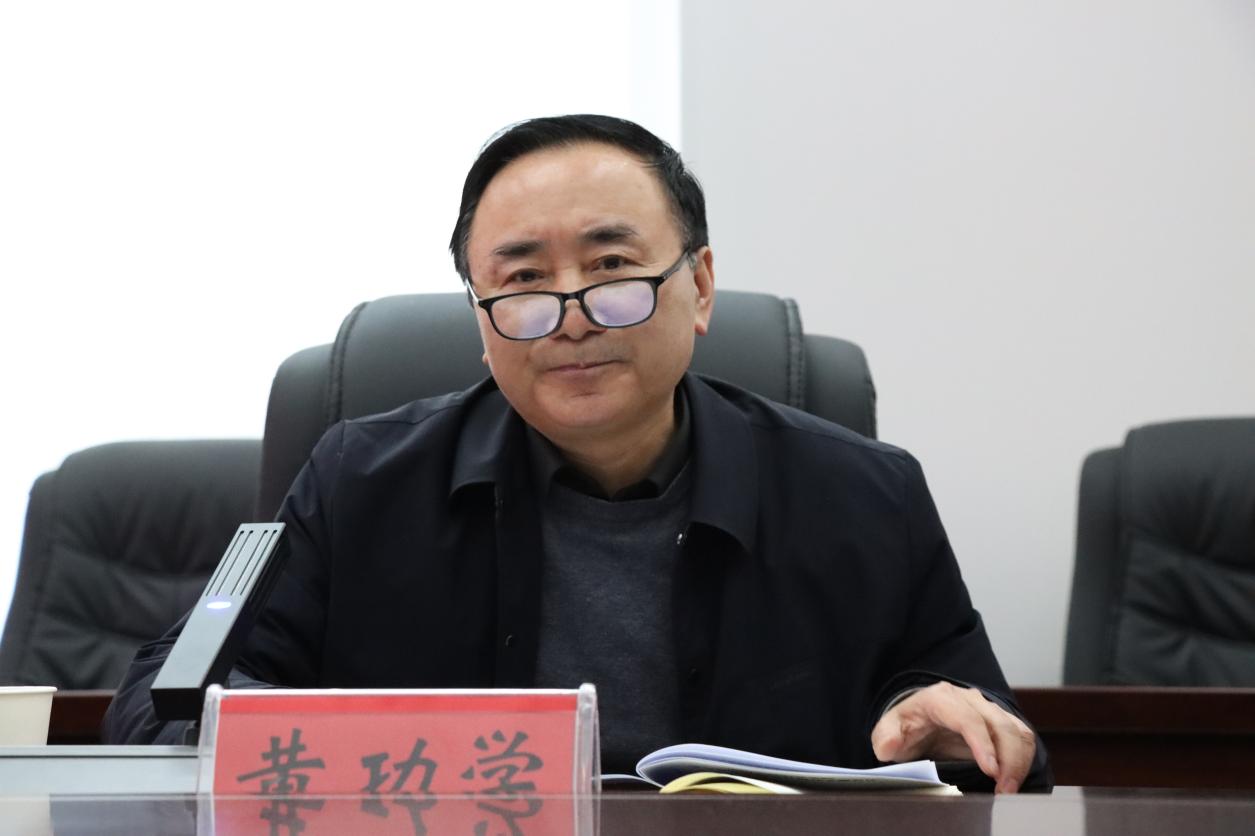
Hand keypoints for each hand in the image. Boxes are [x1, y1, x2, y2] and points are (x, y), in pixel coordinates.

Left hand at [870, 681, 1035, 792]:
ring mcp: (988, 709)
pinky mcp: (1000, 722)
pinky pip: (1022, 737)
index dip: (982, 743)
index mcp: (940, 698)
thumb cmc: (907, 726)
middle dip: (1007, 758)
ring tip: (1009, 789)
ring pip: (1016, 730)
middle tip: (1003, 789)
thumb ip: (885, 737)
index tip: (990, 770)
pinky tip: (1013, 781)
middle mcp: (969, 699)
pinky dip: (1023, 759)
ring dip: (1019, 761)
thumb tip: (890, 745)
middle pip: (999, 723)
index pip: (967, 717)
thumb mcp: (888, 730)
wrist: (919, 719)